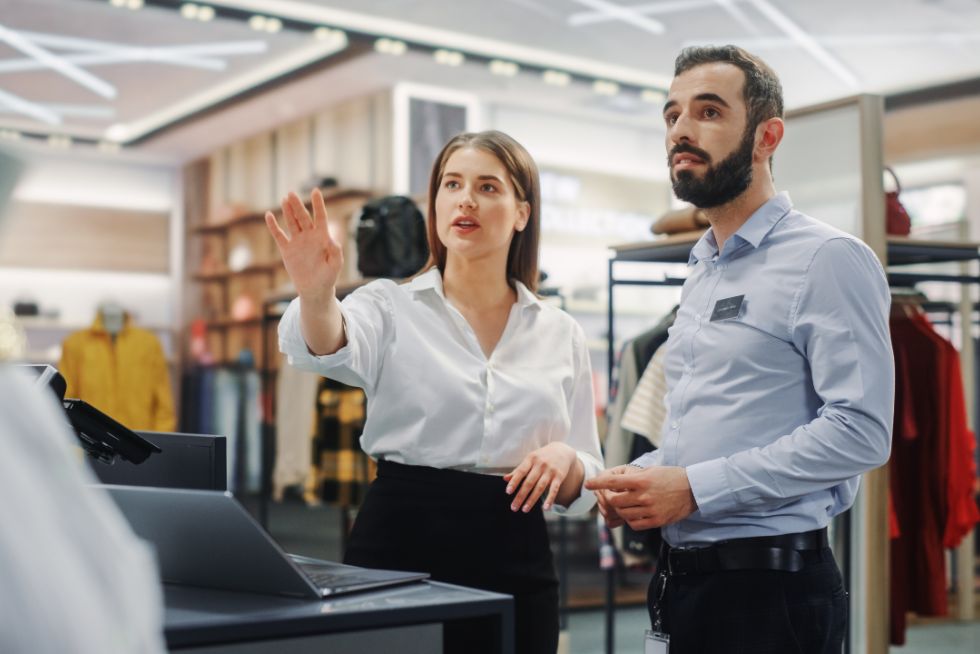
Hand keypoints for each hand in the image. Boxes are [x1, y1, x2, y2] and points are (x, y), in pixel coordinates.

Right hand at [265, 189, 342, 304]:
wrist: (314, 288)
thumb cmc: (328, 277)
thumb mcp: (335, 266)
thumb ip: (336, 253)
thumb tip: (333, 241)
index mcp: (322, 237)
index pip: (320, 217)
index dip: (318, 204)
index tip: (316, 191)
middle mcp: (309, 236)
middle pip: (303, 217)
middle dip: (298, 206)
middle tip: (292, 194)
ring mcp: (297, 242)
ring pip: (292, 222)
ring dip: (288, 211)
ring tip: (285, 199)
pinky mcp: (287, 250)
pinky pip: (279, 235)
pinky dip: (273, 226)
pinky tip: (269, 215)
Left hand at [504, 442, 578, 511]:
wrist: (562, 450)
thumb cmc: (541, 457)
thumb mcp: (530, 459)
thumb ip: (518, 470)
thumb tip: (505, 479)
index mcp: (531, 459)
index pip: (521, 471)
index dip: (514, 482)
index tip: (508, 492)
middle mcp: (540, 464)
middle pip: (529, 482)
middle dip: (521, 496)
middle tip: (514, 507)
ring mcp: (550, 471)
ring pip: (540, 487)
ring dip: (532, 500)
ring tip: (524, 509)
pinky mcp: (559, 476)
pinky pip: (554, 489)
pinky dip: (550, 499)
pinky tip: (546, 508)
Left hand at [585, 466, 696, 529]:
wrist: (694, 489)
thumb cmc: (672, 476)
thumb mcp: (652, 470)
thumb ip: (634, 477)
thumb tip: (615, 482)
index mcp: (641, 480)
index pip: (613, 482)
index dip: (597, 483)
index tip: (588, 484)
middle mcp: (644, 495)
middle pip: (615, 501)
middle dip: (610, 499)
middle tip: (611, 496)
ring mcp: (650, 509)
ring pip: (623, 514)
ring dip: (621, 510)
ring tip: (626, 504)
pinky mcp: (656, 520)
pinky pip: (634, 524)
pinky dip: (630, 520)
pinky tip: (634, 513)